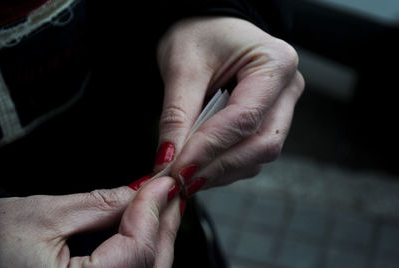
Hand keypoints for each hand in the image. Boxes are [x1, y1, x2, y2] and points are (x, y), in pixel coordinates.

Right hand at [0, 177, 181, 267]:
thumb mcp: (43, 217)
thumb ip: (101, 205)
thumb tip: (141, 191)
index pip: (137, 250)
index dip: (154, 211)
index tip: (165, 184)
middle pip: (151, 266)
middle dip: (164, 226)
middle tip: (170, 194)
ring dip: (157, 239)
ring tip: (160, 208)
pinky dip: (142, 254)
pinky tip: (142, 231)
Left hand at [155, 17, 303, 190]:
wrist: (209, 27)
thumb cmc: (198, 34)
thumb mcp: (182, 67)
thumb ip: (177, 116)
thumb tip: (169, 161)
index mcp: (275, 63)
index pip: (245, 118)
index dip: (209, 148)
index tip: (177, 169)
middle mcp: (288, 88)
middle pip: (261, 144)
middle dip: (218, 166)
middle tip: (180, 180)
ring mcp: (283, 106)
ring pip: (259, 154)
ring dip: (221, 170)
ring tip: (187, 173)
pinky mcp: (270, 120)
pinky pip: (252, 153)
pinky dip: (226, 165)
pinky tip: (202, 164)